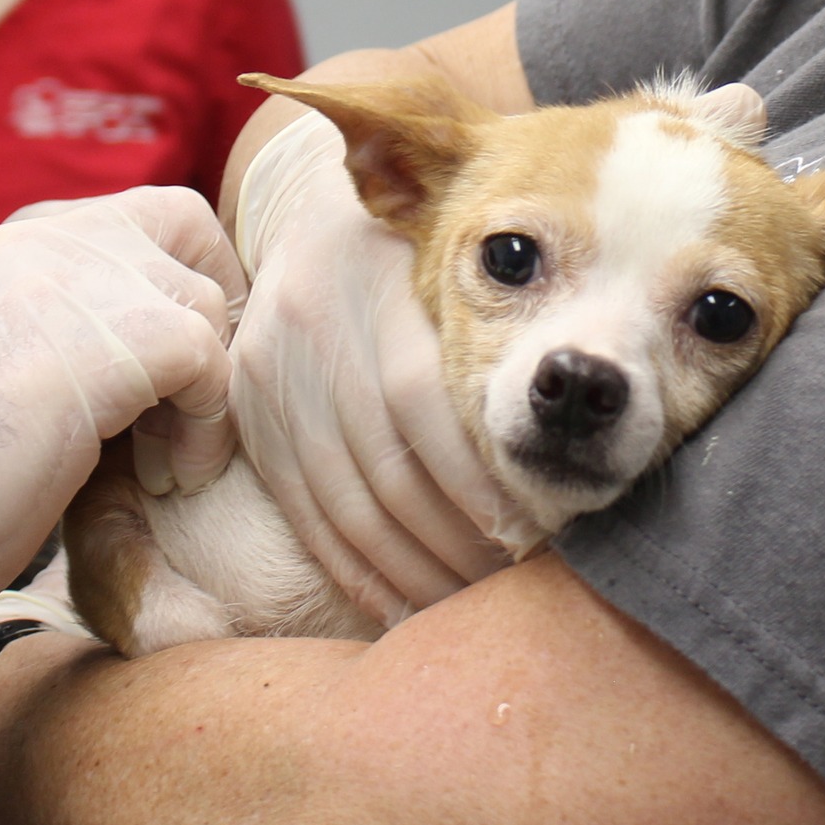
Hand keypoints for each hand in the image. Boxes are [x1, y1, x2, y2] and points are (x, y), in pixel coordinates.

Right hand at [0, 187, 241, 679]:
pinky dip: (202, 426)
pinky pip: (205, 357)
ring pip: (201, 298)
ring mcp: (66, 278)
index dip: (172, 281)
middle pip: (183, 226)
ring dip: (202, 388)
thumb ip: (56, 332)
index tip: (172, 368)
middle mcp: (36, 240)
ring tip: (160, 463)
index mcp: (7, 245)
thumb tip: (147, 361)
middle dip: (211, 311)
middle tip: (192, 399)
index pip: (132, 216)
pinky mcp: (100, 341)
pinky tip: (164, 479)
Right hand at [226, 108, 510, 627]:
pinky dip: (355, 570)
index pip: (422, 404)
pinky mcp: (246, 412)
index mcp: (371, 282)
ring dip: (412, 572)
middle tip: (515, 588)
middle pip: (386, 467)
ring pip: (345, 504)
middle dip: (456, 543)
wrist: (308, 217)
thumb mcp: (453, 254)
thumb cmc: (416, 246)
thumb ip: (499, 326)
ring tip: (470, 608)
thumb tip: (579, 421)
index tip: (536, 534)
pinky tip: (403, 604)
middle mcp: (312, 327)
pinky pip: (304, 514)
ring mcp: (270, 374)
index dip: (478, 480)